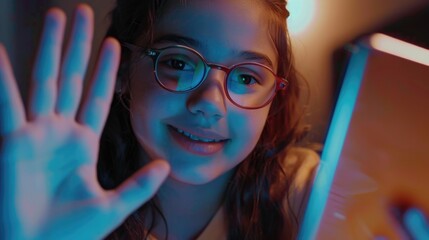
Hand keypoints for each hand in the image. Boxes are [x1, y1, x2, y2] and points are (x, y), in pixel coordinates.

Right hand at [0, 4, 169, 238]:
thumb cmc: (70, 234)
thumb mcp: (113, 206)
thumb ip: (139, 185)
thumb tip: (165, 165)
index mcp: (82, 144)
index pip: (97, 96)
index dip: (105, 70)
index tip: (115, 44)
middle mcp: (59, 132)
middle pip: (73, 78)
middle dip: (79, 46)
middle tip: (84, 13)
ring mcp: (36, 133)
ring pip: (46, 80)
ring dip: (52, 47)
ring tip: (59, 17)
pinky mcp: (14, 141)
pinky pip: (9, 104)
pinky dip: (3, 78)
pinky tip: (2, 52)